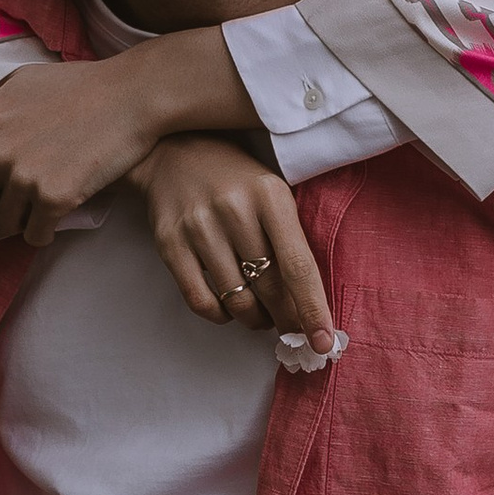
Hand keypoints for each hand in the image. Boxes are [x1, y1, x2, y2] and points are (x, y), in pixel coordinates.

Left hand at [0, 57, 165, 248]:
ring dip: (21, 219)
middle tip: (11, 202)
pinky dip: (46, 230)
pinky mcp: (54, 197)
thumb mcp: (17, 86)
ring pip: (4, 226)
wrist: (131, 95)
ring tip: (44, 197)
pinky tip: (60, 210)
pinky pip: (36, 236)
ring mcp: (23, 177)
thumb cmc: (77, 86)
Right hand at [134, 135, 334, 348]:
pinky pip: (200, 301)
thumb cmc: (236, 179)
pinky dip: (221, 316)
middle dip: (287, 319)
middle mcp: (234, 210)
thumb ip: (290, 236)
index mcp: (269, 195)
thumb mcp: (272, 191)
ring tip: (261, 317)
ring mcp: (199, 228)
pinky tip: (230, 310)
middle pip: (270, 288)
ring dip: (255, 319)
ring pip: (237, 300)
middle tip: (294, 329)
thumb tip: (310, 300)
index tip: (323, 342)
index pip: (298, 265)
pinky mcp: (170, 244)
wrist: (173, 152)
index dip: (312, 308)